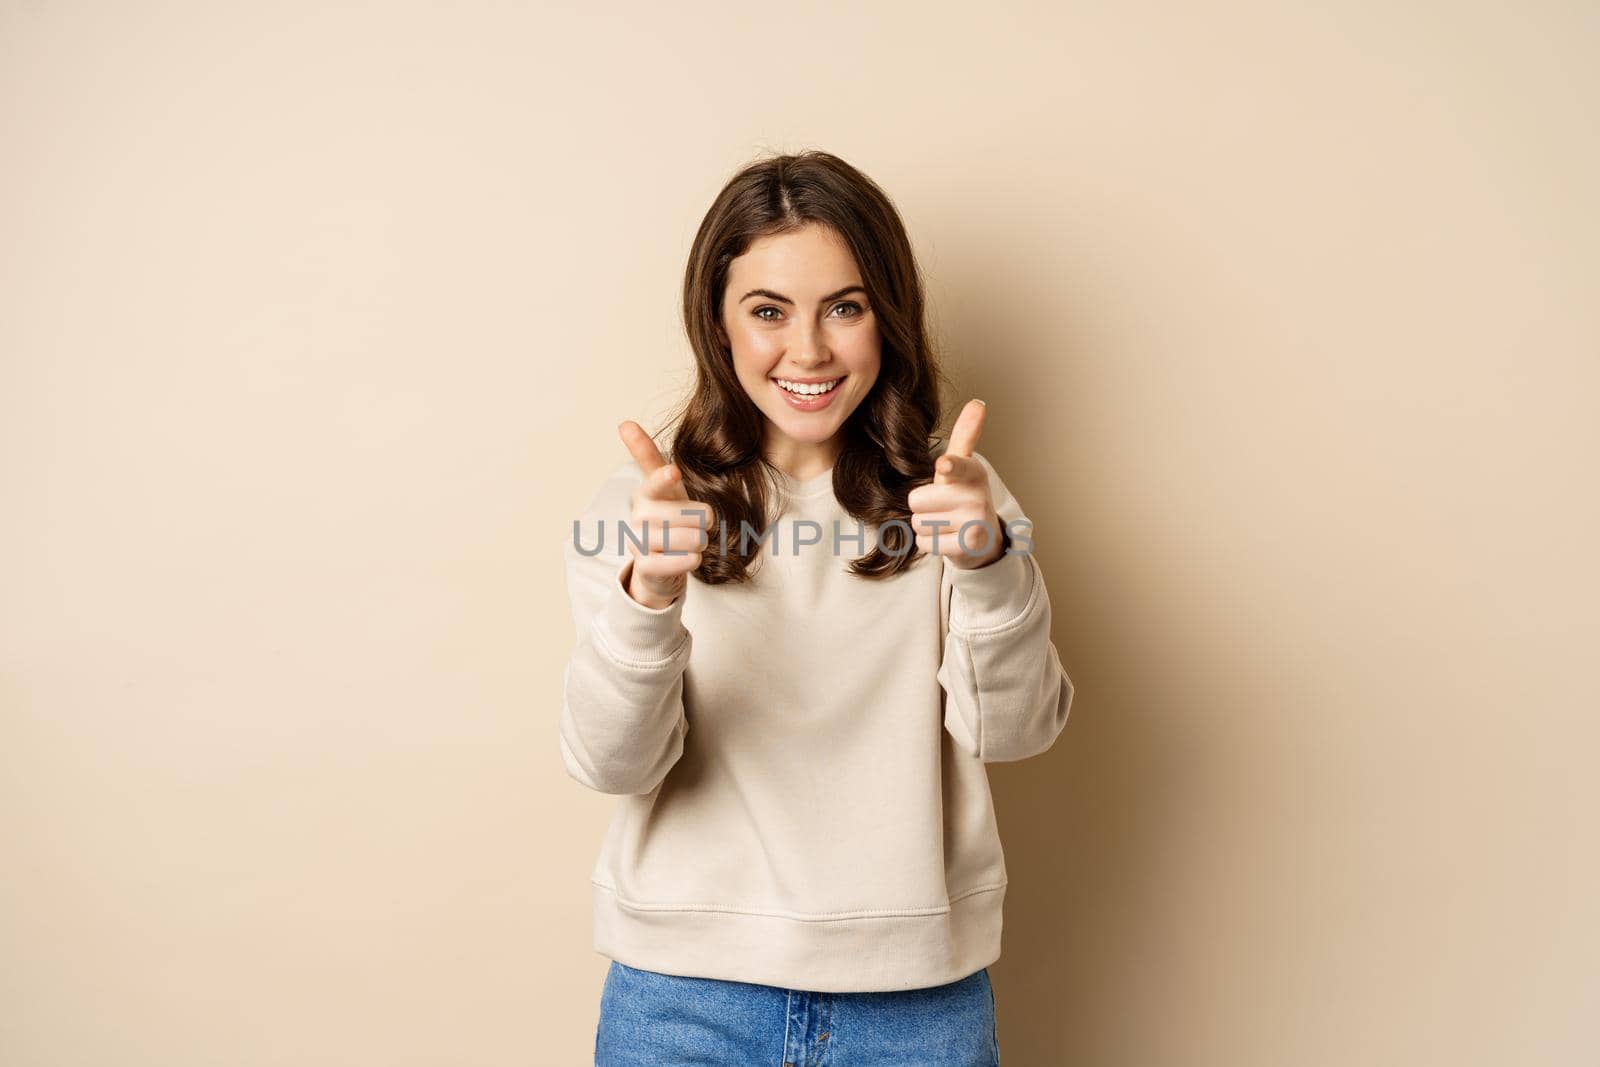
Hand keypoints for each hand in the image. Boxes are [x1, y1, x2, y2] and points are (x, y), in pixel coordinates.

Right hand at [617, 420, 715, 608]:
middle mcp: (638, 516)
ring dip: (700, 541)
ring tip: (691, 542)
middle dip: (704, 520)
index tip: (674, 472)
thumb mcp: (668, 488)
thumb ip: (650, 457)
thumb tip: (623, 423)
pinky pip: (682, 562)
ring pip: (690, 538)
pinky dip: (692, 560)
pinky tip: (688, 558)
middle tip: (700, 524)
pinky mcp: (645, 567)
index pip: (654, 481)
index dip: (664, 478)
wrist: (660, 564)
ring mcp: (638, 543)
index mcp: (646, 493)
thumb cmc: (669, 520)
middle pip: (688, 514)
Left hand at [907, 399, 1004, 569]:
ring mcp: (975, 523)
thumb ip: (966, 435)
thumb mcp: (963, 465)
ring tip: (947, 523)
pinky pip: (925, 542)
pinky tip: (948, 539)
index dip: (949, 467)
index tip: (944, 464)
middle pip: (916, 499)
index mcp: (973, 472)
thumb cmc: (963, 495)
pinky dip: (931, 543)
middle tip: (943, 507)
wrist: (982, 538)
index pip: (956, 467)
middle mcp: (978, 496)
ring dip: (927, 525)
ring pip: (919, 522)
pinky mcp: (968, 547)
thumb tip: (978, 402)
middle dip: (922, 506)